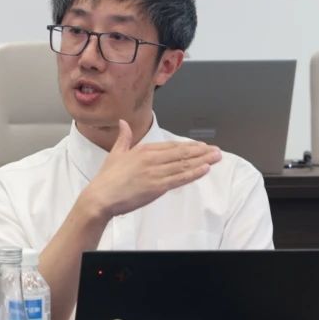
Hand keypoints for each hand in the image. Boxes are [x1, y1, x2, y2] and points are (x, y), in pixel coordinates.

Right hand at [80, 119, 221, 220]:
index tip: (201, 146)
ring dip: (202, 161)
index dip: (188, 146)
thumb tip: (123, 122)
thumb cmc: (107, 179)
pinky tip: (204, 169)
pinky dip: (193, 173)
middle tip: (216, 151)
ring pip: (183, 164)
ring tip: (216, 158)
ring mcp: (155, 172)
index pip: (171, 146)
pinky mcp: (157, 187)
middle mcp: (151, 158)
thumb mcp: (116, 153)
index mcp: (143, 150)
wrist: (101, 197)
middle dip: (201, 152)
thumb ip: (123, 137)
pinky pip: (179, 178)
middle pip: (181, 153)